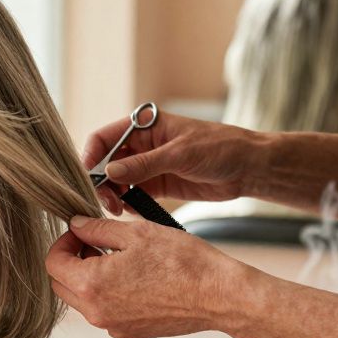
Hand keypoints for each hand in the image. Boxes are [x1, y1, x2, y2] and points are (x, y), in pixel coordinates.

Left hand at [44, 216, 258, 337]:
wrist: (220, 296)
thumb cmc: (183, 263)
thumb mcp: (136, 233)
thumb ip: (97, 229)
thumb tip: (75, 225)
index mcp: (92, 285)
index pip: (53, 263)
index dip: (63, 242)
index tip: (79, 232)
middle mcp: (97, 313)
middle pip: (62, 285)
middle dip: (71, 261)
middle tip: (94, 242)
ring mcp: (113, 327)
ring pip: (82, 300)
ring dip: (89, 278)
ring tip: (116, 258)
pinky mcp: (130, 334)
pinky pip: (105, 312)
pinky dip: (108, 294)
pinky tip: (133, 277)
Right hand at [83, 111, 259, 215]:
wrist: (249, 168)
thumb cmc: (220, 147)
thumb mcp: (180, 154)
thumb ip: (143, 164)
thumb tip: (109, 172)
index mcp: (143, 126)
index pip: (104, 138)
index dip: (91, 156)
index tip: (89, 177)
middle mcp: (141, 146)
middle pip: (106, 163)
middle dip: (102, 182)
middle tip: (107, 201)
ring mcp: (148, 166)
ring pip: (116, 182)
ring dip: (113, 196)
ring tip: (119, 209)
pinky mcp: (158, 185)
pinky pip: (133, 195)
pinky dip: (128, 205)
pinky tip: (132, 211)